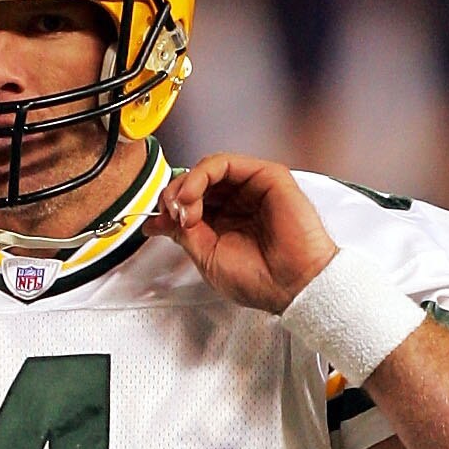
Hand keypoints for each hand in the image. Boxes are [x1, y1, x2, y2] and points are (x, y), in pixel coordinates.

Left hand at [150, 154, 337, 314]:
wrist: (291, 285)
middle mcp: (238, 201)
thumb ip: (183, 234)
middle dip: (173, 195)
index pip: (189, 200)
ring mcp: (251, 186)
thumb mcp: (207, 258)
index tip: (156, 223)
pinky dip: (200, 175)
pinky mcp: (265, 175)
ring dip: (185, 184)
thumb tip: (156, 221)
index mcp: (225, 221)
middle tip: (169, 215)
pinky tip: (192, 196)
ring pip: (207, 168)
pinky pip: (224, 163)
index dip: (168, 206)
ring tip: (182, 208)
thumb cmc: (259, 279)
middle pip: (195, 180)